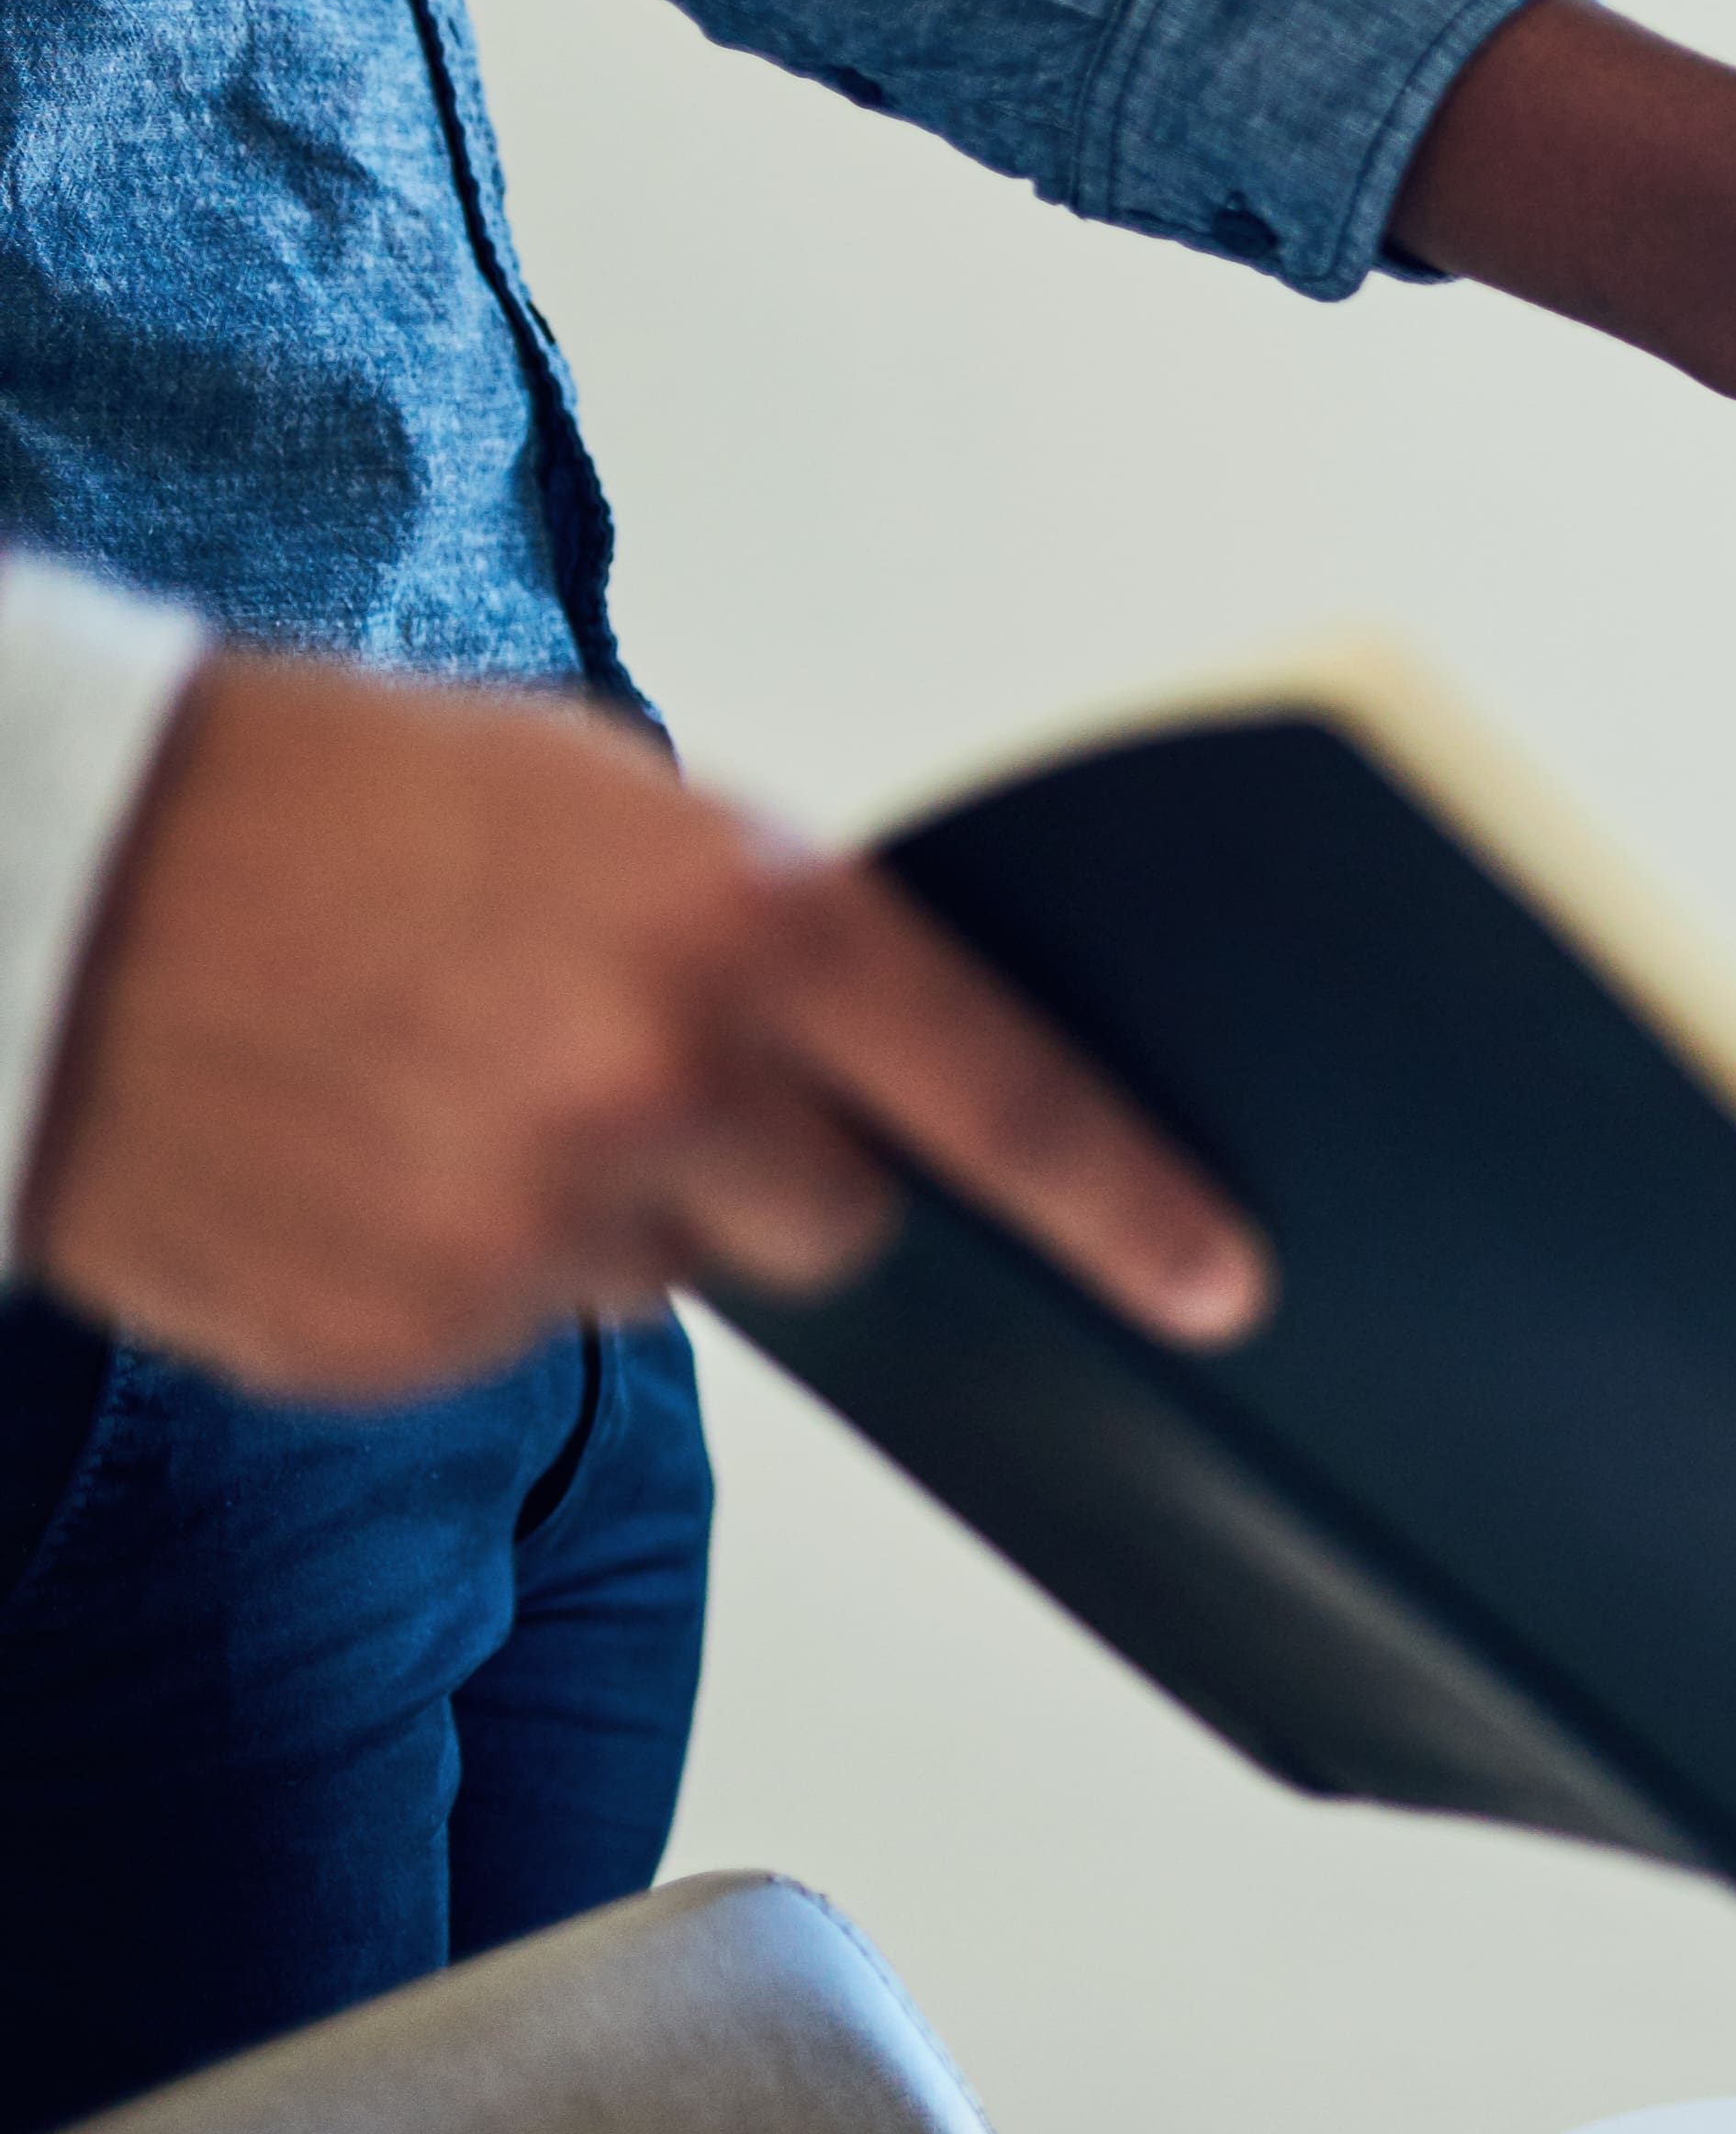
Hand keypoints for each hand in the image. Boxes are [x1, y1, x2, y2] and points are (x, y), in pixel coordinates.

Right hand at [23, 656, 1267, 1400]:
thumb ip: (757, 931)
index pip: (1005, 1101)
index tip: (1220, 1281)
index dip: (1131, 1205)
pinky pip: (514, 1330)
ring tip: (448, 1081)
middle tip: (635, 1076)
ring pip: (664, 1276)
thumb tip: (882, 1044)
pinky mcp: (406, 1336)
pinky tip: (364, 1148)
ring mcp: (528, 1228)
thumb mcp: (592, 802)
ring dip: (601, 1206)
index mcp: (738, 926)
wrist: (35, 880)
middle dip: (776, 1168)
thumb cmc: (310, 797)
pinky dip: (465, 1263)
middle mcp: (656, 1086)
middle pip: (842, 1220)